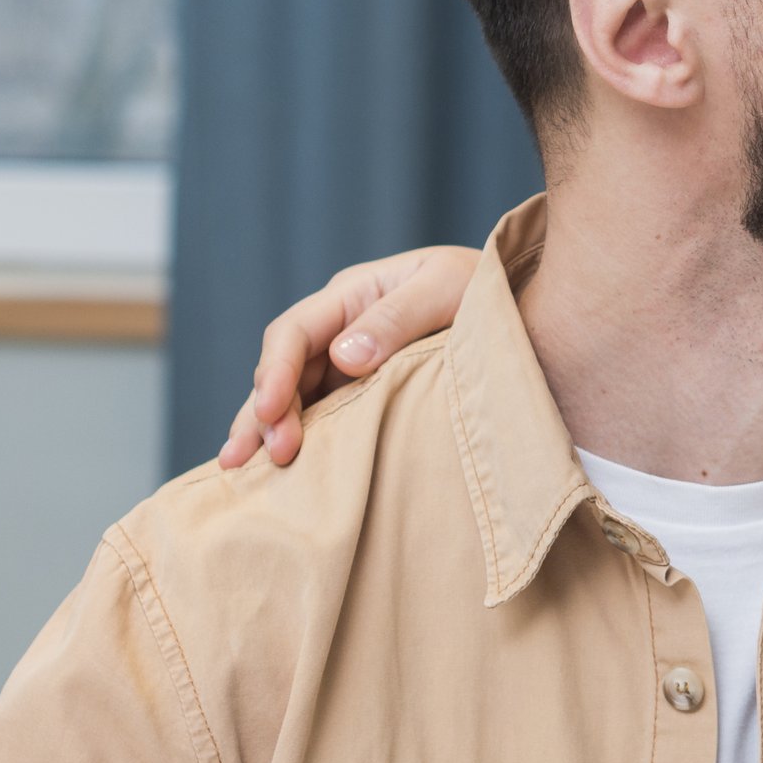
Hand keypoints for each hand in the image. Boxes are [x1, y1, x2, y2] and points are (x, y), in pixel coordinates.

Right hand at [215, 245, 480, 468]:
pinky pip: (324, 418)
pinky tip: (282, 475)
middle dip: (262, 414)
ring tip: (241, 472)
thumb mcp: (445, 288)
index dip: (275, 373)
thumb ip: (396, 319)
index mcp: (350, 296)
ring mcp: (348, 366)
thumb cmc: (482, 288)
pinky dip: (303, 443)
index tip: (270, 413)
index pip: (294, 333)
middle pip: (282, 372)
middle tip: (254, 460)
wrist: (521, 308)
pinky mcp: (365, 397)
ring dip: (268, 433)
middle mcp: (338, 331)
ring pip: (294, 400)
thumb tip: (342, 358)